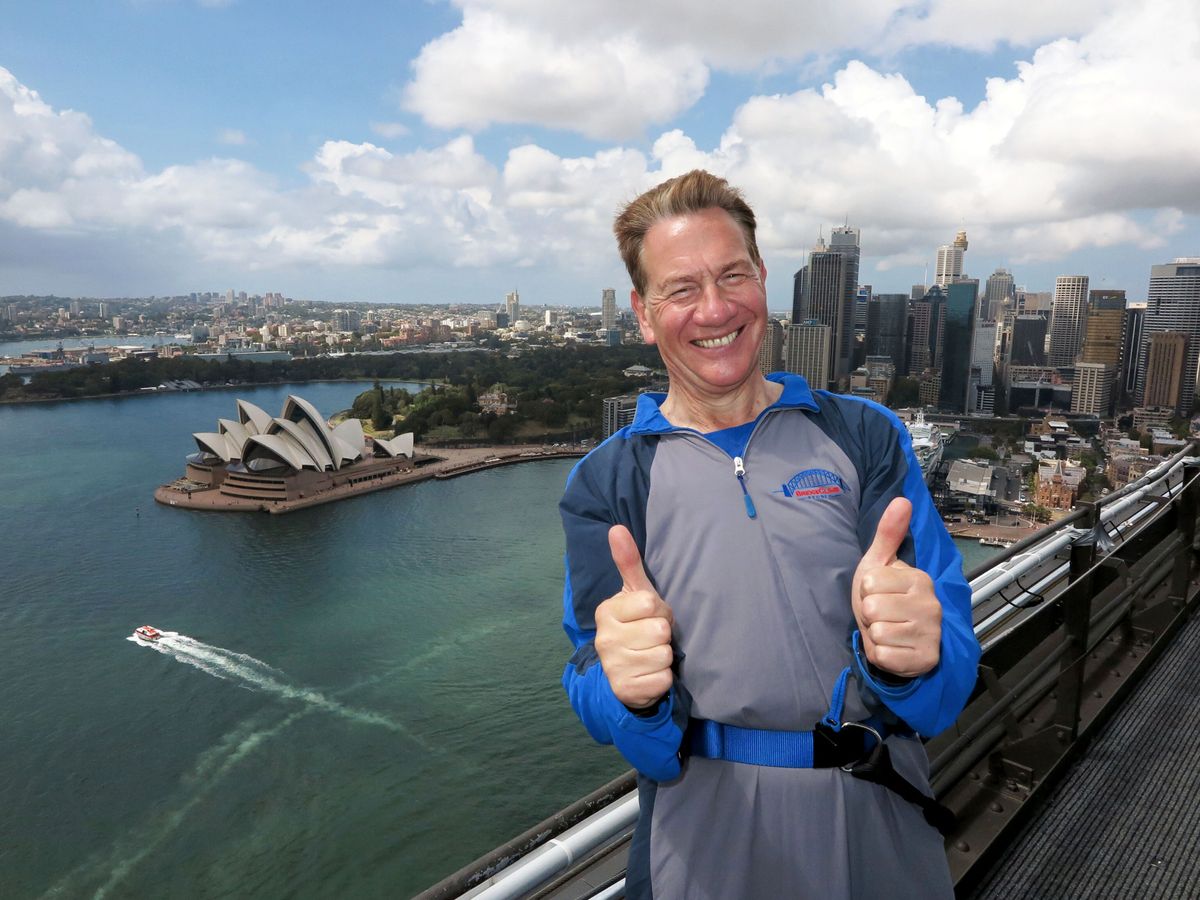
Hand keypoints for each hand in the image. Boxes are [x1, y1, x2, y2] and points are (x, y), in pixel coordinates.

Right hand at [594, 525, 674, 709]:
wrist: (625, 672)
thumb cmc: (636, 625)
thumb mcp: (634, 593)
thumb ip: (628, 561)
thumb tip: (616, 528)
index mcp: (606, 611)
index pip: (650, 603)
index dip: (658, 610)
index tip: (648, 616)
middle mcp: (604, 639)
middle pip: (660, 631)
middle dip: (663, 634)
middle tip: (651, 638)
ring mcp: (613, 667)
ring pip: (663, 655)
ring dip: (664, 656)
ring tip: (650, 655)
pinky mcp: (626, 691)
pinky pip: (663, 680)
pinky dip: (662, 679)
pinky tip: (649, 674)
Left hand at [852, 497, 941, 677]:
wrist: (902, 639)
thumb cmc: (886, 597)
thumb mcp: (880, 563)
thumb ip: (888, 533)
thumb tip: (902, 499)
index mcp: (920, 579)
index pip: (869, 583)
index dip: (866, 591)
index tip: (879, 594)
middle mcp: (931, 605)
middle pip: (872, 609)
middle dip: (869, 615)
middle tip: (883, 615)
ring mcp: (931, 634)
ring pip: (878, 633)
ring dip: (875, 635)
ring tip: (888, 630)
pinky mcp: (925, 659)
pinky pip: (884, 656)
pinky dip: (881, 655)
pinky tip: (893, 648)